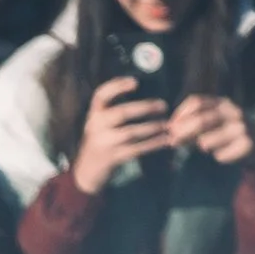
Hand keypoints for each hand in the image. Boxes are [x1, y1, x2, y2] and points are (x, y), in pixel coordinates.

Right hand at [71, 77, 172, 194]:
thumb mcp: (99, 124)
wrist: (87, 171)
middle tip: (163, 105)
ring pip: (131, 132)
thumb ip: (112, 111)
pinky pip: (136, 149)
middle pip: (121, 113)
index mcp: (94, 114)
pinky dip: (153, 144)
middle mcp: (96, 126)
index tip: (135, 82)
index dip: (117, 86)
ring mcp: (104, 143)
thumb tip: (142, 96)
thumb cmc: (100, 141)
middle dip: (145, 107)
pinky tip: (165, 140)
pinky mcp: (113, 158)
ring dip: (152, 127)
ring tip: (167, 124)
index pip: (101, 95)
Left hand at [168, 93, 254, 169]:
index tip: (169, 127)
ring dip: (201, 147)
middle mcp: (233, 112)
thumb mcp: (217, 122)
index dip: (179, 114)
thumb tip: (171, 132)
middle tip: (172, 142)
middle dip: (182, 132)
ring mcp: (241, 128)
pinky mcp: (247, 145)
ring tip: (207, 148)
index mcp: (223, 103)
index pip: (196, 102)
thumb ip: (196, 124)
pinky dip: (218, 157)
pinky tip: (225, 155)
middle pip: (199, 120)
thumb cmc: (232, 134)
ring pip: (206, 141)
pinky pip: (220, 156)